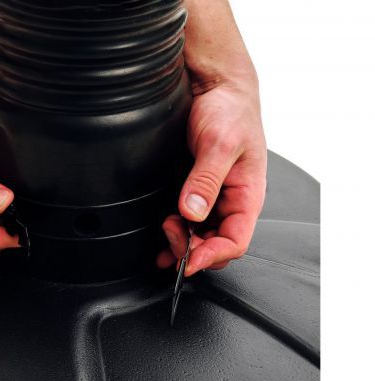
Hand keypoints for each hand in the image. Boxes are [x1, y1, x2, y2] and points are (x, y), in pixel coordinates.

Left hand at [157, 79, 266, 275]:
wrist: (216, 89)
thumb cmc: (230, 111)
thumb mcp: (220, 144)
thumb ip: (206, 180)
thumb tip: (193, 213)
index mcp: (247, 196)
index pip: (235, 241)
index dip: (211, 256)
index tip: (187, 262)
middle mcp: (231, 202)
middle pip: (215, 245)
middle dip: (192, 249)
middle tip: (169, 234)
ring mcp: (213, 199)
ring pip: (200, 238)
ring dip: (181, 244)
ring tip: (164, 232)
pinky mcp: (196, 192)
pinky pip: (188, 224)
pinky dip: (175, 236)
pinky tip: (162, 242)